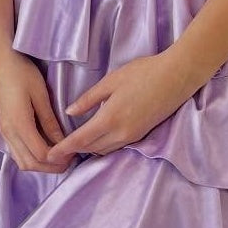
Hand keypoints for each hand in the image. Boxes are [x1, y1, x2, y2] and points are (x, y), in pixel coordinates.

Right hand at [0, 49, 73, 172]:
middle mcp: (9, 133)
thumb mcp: (40, 95)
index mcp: (19, 124)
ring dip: (41, 165)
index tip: (75, 152)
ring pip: (22, 162)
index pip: (41, 154)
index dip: (60, 158)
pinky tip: (46, 148)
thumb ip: (50, 121)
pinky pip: (17, 153)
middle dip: (51, 167)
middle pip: (30, 164)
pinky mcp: (4, 129)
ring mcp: (4, 132)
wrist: (0, 61)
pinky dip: (32, 158)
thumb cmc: (22, 73)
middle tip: (70, 159)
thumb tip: (63, 142)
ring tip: (60, 156)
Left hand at [45, 51, 196, 161]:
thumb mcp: (111, 81)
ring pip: (104, 150)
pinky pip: (116, 146)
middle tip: (57, 151)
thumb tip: (70, 111)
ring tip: (73, 146)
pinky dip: (102, 146)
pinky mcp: (142, 134)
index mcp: (110, 118)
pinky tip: (96, 138)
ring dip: (88, 149)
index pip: (80, 140)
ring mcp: (133, 136)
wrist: (177, 76)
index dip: (63, 149)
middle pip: (91, 149)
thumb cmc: (143, 72)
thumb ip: (89, 99)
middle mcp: (121, 133)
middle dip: (73, 151)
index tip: (49, 155)